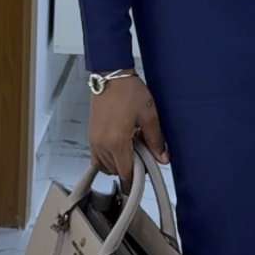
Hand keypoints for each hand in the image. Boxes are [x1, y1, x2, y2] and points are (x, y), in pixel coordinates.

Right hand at [88, 72, 169, 189]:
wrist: (111, 75)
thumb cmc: (128, 92)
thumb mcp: (149, 116)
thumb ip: (156, 140)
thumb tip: (162, 158)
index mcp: (116, 142)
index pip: (125, 173)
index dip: (135, 180)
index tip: (143, 178)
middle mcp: (101, 144)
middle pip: (115, 171)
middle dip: (129, 169)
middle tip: (142, 157)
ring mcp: (94, 140)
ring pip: (104, 165)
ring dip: (118, 164)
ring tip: (132, 149)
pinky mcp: (91, 134)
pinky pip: (96, 156)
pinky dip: (107, 158)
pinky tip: (120, 146)